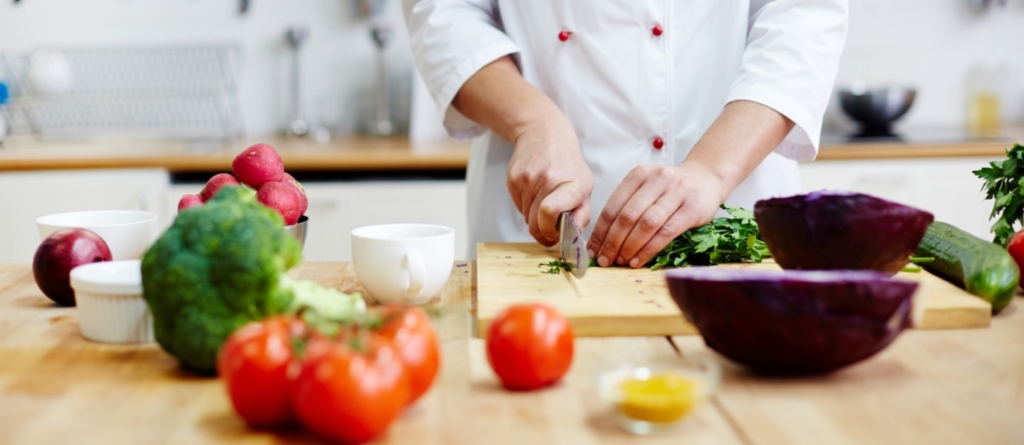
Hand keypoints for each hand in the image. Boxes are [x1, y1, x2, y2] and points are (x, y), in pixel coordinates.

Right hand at [507, 118, 593, 245]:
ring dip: (535, 218)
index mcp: (570, 184)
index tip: (555, 235)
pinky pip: (518, 207)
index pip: (549, 212)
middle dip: (542, 233)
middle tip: (550, 229)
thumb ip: (582, 213)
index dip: (550, 231)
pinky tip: (535, 192)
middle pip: (535, 223)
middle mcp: (546, 180)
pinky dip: (526, 207)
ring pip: (526, 218)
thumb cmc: (567, 163)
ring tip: (545, 201)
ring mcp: (526, 179)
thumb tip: (574, 236)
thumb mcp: (584, 184)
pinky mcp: (512, 179)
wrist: (543, 132)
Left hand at [587, 162, 725, 267]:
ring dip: (630, 247)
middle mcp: (658, 179)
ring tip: (620, 261)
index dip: (600, 231)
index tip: (592, 250)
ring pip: (646, 224)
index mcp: (639, 174)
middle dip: (612, 242)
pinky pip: (666, 233)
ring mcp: (677, 192)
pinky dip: (649, 249)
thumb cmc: (669, 190)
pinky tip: (638, 260)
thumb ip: (626, 208)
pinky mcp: (692, 208)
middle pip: (628, 216)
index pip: (613, 206)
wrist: (706, 180)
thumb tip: (600, 241)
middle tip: (604, 259)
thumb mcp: (646, 189)